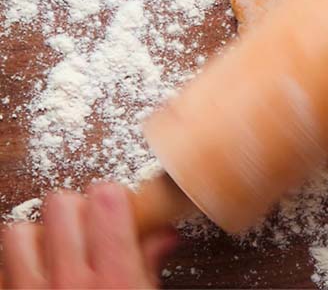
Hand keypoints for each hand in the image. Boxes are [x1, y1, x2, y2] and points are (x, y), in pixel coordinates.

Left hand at [2, 183, 177, 288]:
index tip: (120, 205)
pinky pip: (3, 264)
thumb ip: (150, 265)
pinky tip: (38, 273)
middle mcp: (70, 282)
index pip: (107, 200)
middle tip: (90, 226)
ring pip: (21, 231)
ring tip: (58, 248)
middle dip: (77, 208)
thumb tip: (164, 235)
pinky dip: (18, 262)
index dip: (113, 195)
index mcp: (115, 279)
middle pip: (62, 204)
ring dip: (40, 234)